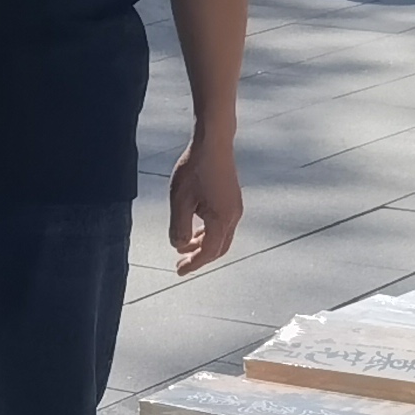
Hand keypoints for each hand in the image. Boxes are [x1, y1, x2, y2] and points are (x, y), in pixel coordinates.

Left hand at [168, 134, 242, 275]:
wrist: (213, 143)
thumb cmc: (194, 169)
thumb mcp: (180, 200)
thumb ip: (179, 227)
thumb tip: (179, 246)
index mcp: (222, 220)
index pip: (208, 252)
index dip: (194, 264)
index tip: (179, 271)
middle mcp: (233, 216)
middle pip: (218, 248)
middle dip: (200, 258)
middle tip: (181, 264)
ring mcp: (235, 207)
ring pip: (221, 237)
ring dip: (204, 245)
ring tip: (185, 248)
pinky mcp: (232, 199)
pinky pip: (222, 225)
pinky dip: (209, 233)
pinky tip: (195, 230)